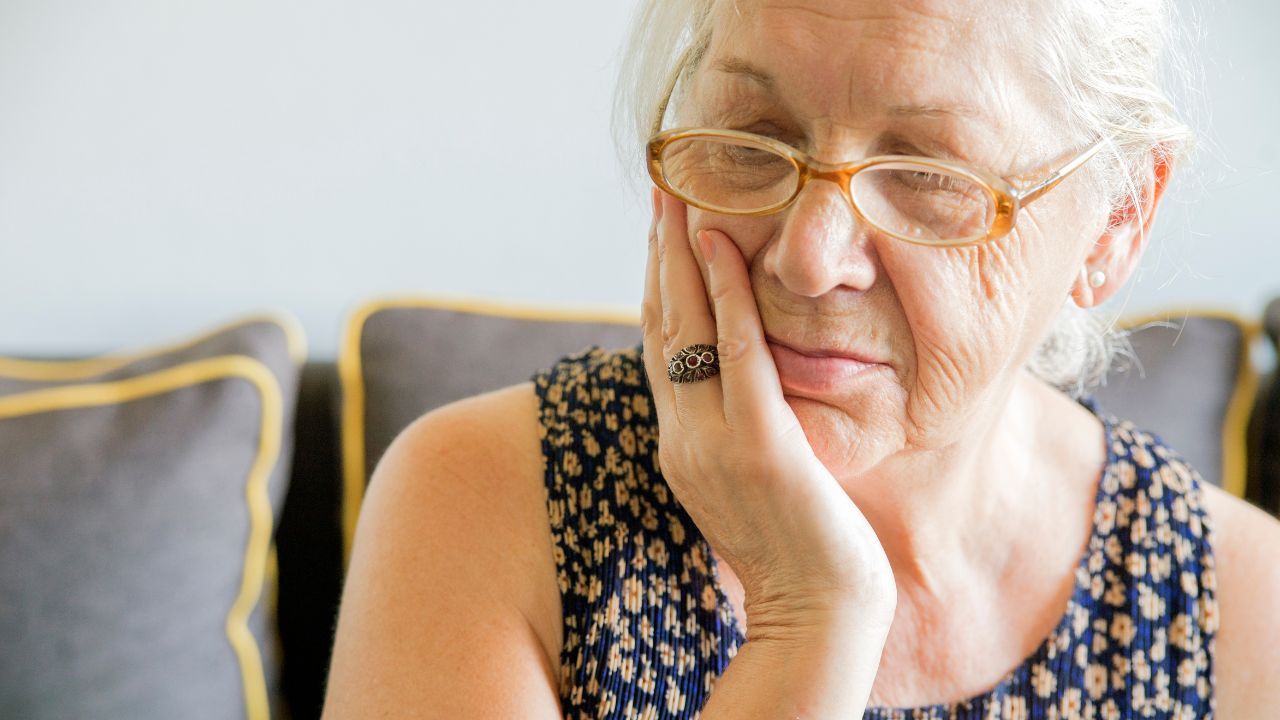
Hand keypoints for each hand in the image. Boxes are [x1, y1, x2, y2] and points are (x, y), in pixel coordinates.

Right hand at [640, 189, 897, 638]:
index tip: (661, 231)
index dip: (656, 284)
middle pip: (659, 325)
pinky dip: (725, 294)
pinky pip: (737, 353)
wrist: (820, 613)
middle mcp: (681, 438)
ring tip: (679, 194)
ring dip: (679, 255)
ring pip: (684, 328)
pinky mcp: (757, 445)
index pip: (659, 348)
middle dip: (657, 254)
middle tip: (661, 189)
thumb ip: (739, 432)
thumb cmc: (801, 552)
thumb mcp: (754, 484)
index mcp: (679, 446)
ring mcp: (712, 442)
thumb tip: (748, 389)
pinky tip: (721, 244)